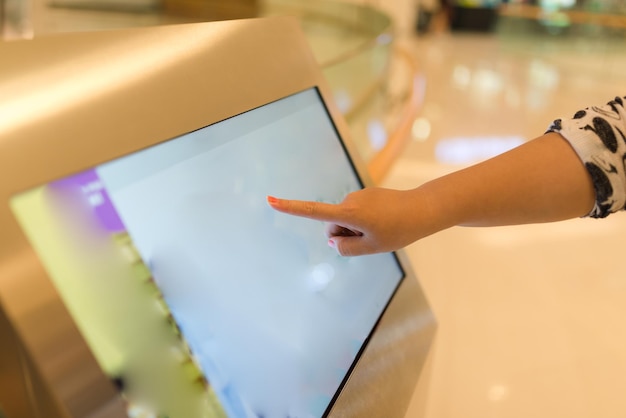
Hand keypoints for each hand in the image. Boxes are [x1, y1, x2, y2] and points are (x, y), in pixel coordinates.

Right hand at [267, 187, 425, 255]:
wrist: (423, 209)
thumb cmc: (398, 230)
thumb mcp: (371, 247)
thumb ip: (345, 247)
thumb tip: (331, 239)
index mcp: (349, 213)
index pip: (313, 211)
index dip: (290, 208)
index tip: (270, 201)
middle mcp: (349, 201)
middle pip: (333, 225)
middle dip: (345, 234)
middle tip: (372, 238)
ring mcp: (358, 196)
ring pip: (346, 220)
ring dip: (357, 229)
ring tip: (382, 229)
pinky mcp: (366, 195)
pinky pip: (356, 214)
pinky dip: (365, 222)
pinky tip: (384, 222)